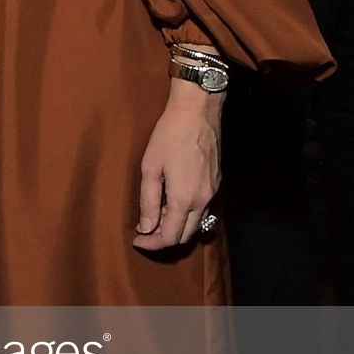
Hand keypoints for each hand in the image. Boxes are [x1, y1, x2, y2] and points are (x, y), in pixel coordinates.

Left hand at [133, 81, 222, 251]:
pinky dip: (187, 214)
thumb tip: (146, 227)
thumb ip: (149, 201)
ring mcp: (212, 191)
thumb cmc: (170, 135)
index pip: (169, 236)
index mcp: (184, 198)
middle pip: (185, 235)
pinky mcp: (216, 182)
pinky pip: (202, 209)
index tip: (137, 239)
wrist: (197, 110)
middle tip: (144, 230)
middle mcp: (203, 199)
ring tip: (155, 216)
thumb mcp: (150, 168)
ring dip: (176, 226)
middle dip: (163, 238)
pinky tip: (172, 202)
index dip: (151, 243)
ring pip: (196, 223)